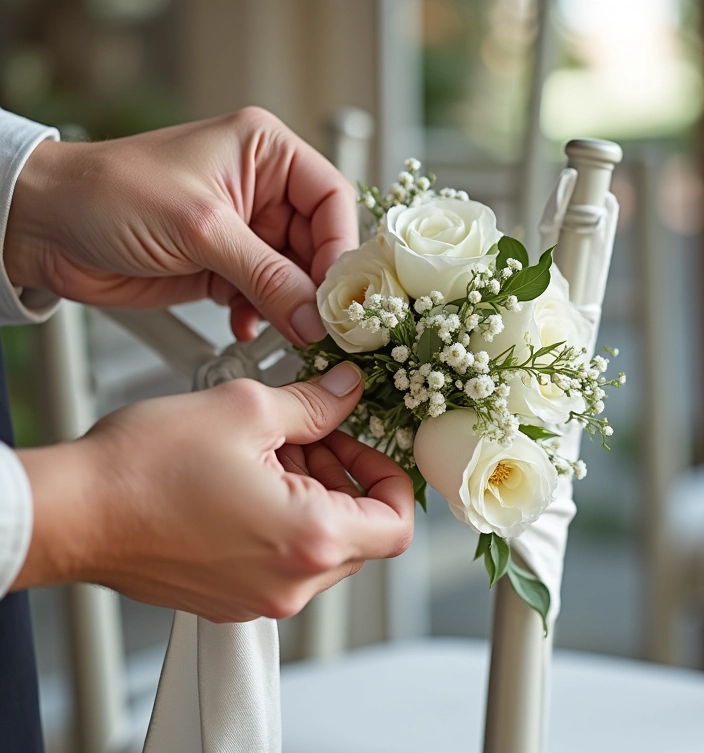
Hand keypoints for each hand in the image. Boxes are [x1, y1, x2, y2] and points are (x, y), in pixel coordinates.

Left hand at [4, 108, 357, 343]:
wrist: (47, 228)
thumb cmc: (109, 194)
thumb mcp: (202, 229)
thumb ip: (265, 275)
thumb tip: (314, 316)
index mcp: (264, 153)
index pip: (331, 198)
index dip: (340, 246)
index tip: (338, 292)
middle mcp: (260, 190)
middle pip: (316, 243)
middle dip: (315, 286)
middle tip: (318, 324)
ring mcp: (243, 232)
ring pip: (292, 276)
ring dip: (288, 307)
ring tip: (285, 331)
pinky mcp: (223, 266)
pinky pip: (263, 296)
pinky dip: (260, 317)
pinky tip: (245, 327)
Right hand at [13, 364, 413, 622]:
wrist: (72, 512)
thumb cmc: (143, 470)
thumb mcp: (246, 410)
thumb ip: (314, 404)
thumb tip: (347, 392)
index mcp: (308, 541)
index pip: (395, 525)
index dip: (391, 477)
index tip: (368, 447)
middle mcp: (288, 583)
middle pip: (358, 533)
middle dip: (343, 476)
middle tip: (310, 435)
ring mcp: (256, 598)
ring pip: (318, 545)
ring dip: (310, 494)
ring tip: (268, 451)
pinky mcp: (229, 597)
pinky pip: (280, 560)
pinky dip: (280, 518)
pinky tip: (244, 479)